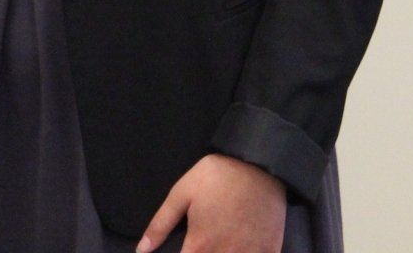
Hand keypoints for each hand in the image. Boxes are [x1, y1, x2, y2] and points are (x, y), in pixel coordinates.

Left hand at [137, 153, 285, 252]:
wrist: (258, 168)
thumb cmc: (215, 179)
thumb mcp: (181, 194)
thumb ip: (160, 224)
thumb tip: (141, 249)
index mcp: (200, 245)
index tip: (182, 251)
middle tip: (200, 245)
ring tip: (215, 246)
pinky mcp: (270, 252)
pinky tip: (241, 249)